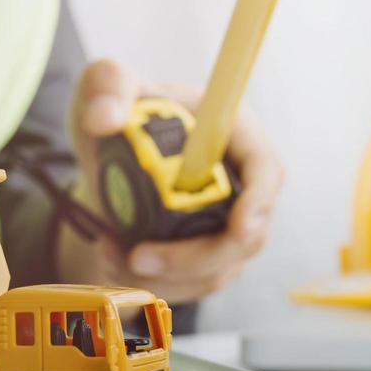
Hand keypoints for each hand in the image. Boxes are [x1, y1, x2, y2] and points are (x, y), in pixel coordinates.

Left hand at [63, 58, 282, 302]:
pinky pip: (190, 285)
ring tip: (109, 254)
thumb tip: (105, 117)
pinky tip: (111, 260)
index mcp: (232, 132)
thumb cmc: (123, 110)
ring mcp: (225, 225)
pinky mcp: (204, 256)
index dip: (259, 202)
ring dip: (164, 276)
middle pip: (246, 236)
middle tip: (139, 257)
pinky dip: (152, 283)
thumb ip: (107, 86)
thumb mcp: (106, 85)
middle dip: (194, 258)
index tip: (238, 226)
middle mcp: (240, 183)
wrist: (106, 154)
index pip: (266, 170)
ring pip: (215, 270)